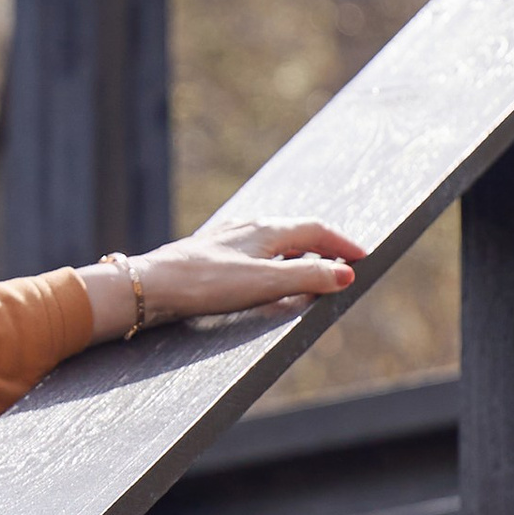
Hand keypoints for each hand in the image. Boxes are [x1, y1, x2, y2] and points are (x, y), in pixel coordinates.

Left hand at [79, 217, 364, 341]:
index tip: (364, 257)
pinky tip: (264, 273)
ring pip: (273, 240)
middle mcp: (247, 228)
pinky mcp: (210, 255)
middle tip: (345, 261)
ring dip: (299, 252)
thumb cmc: (204, 283)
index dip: (342, 244)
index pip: (316, 229)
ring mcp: (227, 240)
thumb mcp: (263, 282)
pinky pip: (254, 251)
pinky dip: (274, 259)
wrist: (149, 286)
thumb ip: (305, 276)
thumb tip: (345, 273)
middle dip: (324, 245)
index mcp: (265, 230)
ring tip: (312, 267)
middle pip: (296, 231)